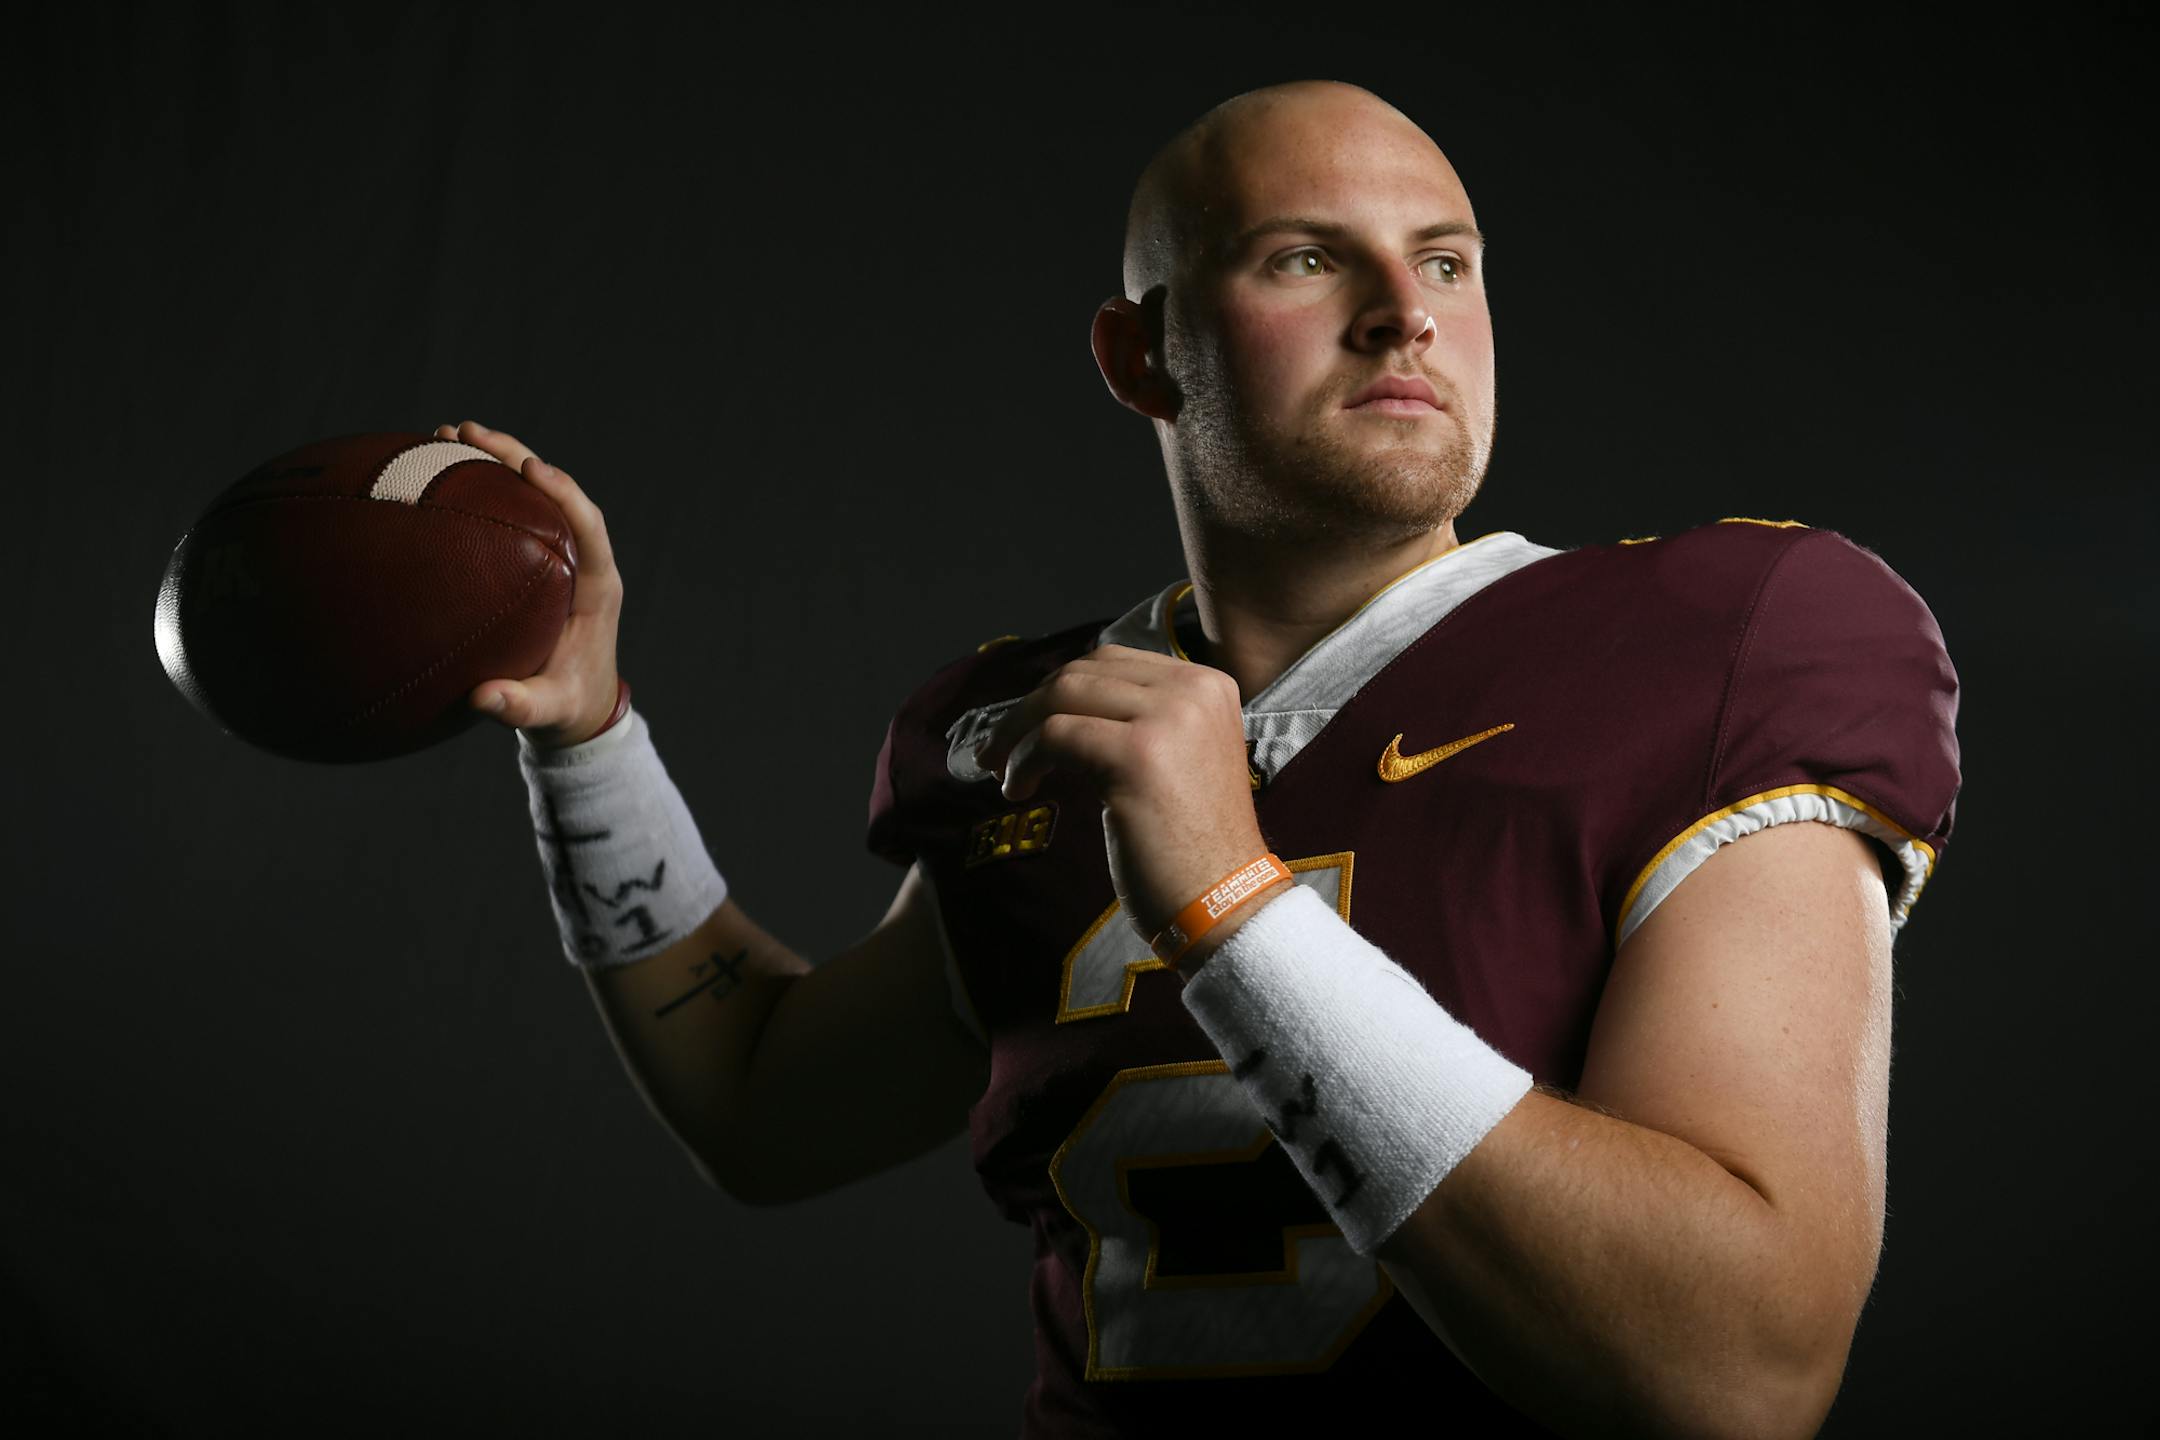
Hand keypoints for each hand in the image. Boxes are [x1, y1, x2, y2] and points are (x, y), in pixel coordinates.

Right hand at [436, 420, 623, 748]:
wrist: (577, 710)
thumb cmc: (567, 707)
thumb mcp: (548, 712)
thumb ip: (521, 707)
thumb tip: (484, 698)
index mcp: (597, 586)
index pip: (589, 525)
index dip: (564, 493)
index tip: (532, 468)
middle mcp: (580, 560)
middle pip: (555, 492)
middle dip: (514, 456)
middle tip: (469, 432)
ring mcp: (555, 554)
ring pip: (530, 493)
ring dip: (493, 460)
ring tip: (447, 433)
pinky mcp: (532, 557)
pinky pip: (510, 511)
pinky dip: (480, 487)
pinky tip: (438, 468)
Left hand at [972, 644, 1286, 965]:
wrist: (1227, 904)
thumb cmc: (1192, 848)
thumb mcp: (1178, 759)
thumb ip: (1139, 721)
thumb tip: (1059, 705)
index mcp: (1208, 685)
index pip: (1111, 661)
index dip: (1059, 690)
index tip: (1029, 726)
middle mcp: (1194, 690)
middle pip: (1082, 672)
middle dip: (1030, 707)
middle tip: (999, 750)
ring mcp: (1169, 717)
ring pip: (1063, 695)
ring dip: (1017, 731)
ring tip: (1000, 769)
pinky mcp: (1138, 753)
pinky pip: (1054, 735)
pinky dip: (1023, 759)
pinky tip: (1018, 789)